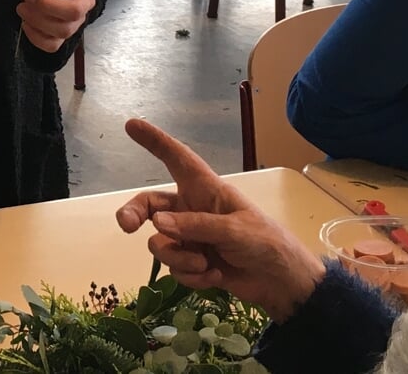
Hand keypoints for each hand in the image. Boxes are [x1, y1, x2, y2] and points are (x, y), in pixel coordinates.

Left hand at [14, 0, 94, 51]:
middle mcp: (85, 2)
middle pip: (73, 11)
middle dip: (45, 6)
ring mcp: (77, 22)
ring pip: (63, 30)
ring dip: (37, 21)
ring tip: (22, 8)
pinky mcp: (65, 37)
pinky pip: (53, 45)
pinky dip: (35, 37)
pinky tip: (26, 24)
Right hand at [114, 119, 326, 320]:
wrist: (281, 282)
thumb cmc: (265, 242)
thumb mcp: (236, 230)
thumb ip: (197, 225)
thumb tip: (157, 223)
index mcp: (205, 190)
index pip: (176, 159)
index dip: (154, 141)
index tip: (131, 125)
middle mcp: (191, 211)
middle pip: (149, 206)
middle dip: (134, 214)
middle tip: (126, 226)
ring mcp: (190, 238)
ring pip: (160, 243)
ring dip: (178, 257)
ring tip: (203, 264)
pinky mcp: (192, 264)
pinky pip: (174, 268)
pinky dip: (190, 276)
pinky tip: (213, 276)